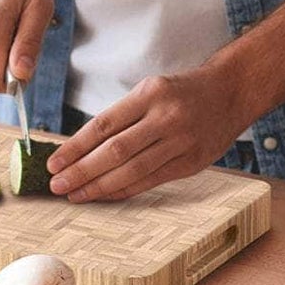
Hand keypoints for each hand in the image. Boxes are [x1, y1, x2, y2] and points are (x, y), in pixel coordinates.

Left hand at [45, 64, 252, 202]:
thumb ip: (122, 117)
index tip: (53, 163)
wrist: (230, 92)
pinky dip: (125, 190)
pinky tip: (105, 195)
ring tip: (75, 195)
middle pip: (115, 151)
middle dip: (82, 171)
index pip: (104, 124)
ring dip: (99, 186)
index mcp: (151, 93)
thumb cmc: (182, 92)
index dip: (75, 147)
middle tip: (57, 185)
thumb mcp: (151, 90)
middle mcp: (166, 116)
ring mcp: (182, 141)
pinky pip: (151, 181)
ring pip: (132, 170)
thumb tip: (79, 149)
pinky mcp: (192, 162)